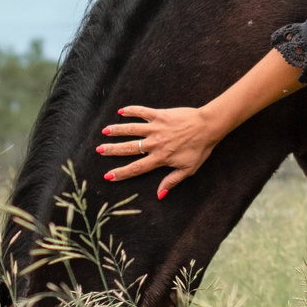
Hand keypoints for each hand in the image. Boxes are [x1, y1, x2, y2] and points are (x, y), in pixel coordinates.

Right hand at [98, 104, 217, 198]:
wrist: (208, 126)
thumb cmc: (200, 149)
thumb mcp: (188, 169)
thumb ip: (171, 181)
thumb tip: (159, 195)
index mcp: (160, 158)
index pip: (136, 168)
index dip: (121, 173)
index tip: (108, 176)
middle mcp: (155, 143)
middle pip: (129, 148)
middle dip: (112, 150)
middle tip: (99, 150)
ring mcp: (156, 127)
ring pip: (131, 129)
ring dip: (117, 130)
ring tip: (104, 132)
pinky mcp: (160, 115)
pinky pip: (142, 111)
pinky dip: (131, 110)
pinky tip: (121, 111)